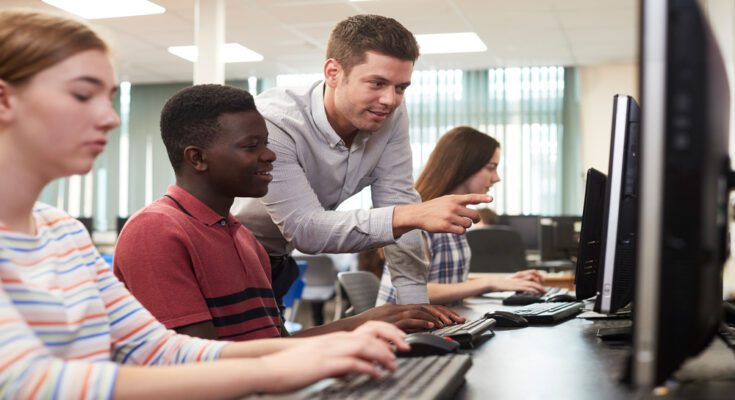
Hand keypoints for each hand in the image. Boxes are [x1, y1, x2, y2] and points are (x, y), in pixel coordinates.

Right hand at [257, 323, 403, 392]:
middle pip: (371, 333)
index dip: (388, 333)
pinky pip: (352, 363)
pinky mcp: (324, 364)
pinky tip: (377, 375)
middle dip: (392, 340)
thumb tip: (353, 364)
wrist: (268, 367)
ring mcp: (330, 351)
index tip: (401, 342)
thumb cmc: (291, 365)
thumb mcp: (318, 357)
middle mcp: (335, 340)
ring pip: (365, 346)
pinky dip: (368, 368)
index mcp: (335, 338)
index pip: (368, 328)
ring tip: (394, 365)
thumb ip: (336, 357)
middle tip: (406, 350)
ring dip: (384, 355)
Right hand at [356, 304, 465, 332]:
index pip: (423, 306)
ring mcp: (394, 313)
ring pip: (420, 310)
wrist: (350, 328)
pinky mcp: (390, 320)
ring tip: (447, 322)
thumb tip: (416, 329)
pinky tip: (432, 326)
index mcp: (397, 307)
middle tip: (457, 319)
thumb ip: (401, 325)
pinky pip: (410, 319)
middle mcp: (397, 307)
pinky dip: (422, 322)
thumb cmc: (366, 329)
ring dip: (436, 317)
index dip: (439, 311)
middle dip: (443, 312)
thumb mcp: (386, 324)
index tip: (452, 317)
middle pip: (425, 306)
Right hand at [393, 194, 492, 236]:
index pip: (471, 197)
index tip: (491, 199)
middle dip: (475, 219)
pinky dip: (461, 232)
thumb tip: (475, 207)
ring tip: (459, 225)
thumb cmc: (434, 208)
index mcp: (454, 199)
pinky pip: (461, 231)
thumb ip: (459, 202)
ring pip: (468, 224)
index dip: (482, 198)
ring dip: (466, 226)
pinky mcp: (446, 226)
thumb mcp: (446, 200)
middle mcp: (453, 206)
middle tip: (474, 221)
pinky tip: (455, 230)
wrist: (418, 214)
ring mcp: (449, 217)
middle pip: (474, 214)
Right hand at [483, 270, 545, 293]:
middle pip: (534, 276)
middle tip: (544, 288)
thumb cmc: (501, 283)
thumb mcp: (511, 281)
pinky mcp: (517, 286)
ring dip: (539, 287)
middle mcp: (520, 277)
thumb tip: (524, 286)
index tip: (542, 281)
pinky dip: (533, 291)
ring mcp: (518, 281)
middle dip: (541, 282)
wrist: (493, 283)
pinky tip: (536, 294)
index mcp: (519, 274)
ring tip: (543, 292)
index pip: (532, 271)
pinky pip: (527, 288)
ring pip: (532, 283)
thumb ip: (518, 282)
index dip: (539, 275)